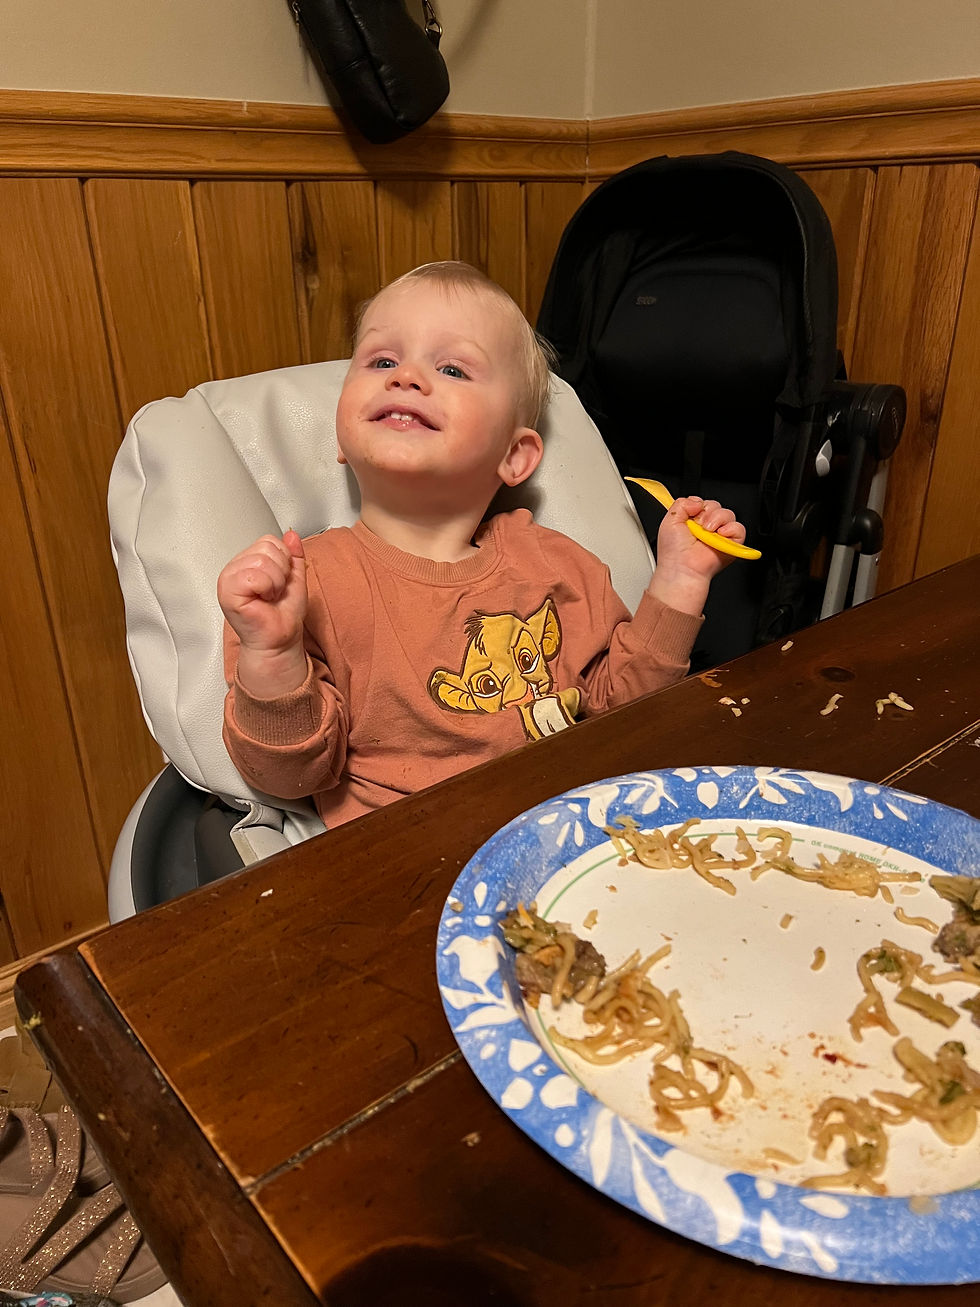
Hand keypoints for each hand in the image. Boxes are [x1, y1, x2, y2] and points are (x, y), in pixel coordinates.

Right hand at [217, 531, 308, 694]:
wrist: (280, 640)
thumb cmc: (283, 615)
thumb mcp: (294, 578)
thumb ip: (293, 555)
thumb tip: (291, 535)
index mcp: (247, 562)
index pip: (269, 541)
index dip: (284, 561)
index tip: (280, 582)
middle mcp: (235, 568)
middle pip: (266, 548)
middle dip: (280, 572)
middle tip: (274, 592)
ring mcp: (228, 578)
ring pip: (262, 561)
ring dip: (275, 583)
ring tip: (269, 597)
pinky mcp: (227, 591)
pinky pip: (254, 575)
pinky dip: (267, 588)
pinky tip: (262, 600)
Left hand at [649, 497, 746, 615]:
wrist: (682, 568)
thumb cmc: (673, 552)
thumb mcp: (670, 520)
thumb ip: (682, 503)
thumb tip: (698, 501)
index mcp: (694, 521)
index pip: (703, 502)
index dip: (698, 505)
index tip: (691, 513)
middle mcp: (708, 527)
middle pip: (716, 506)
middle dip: (707, 511)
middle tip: (699, 524)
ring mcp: (720, 535)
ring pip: (728, 514)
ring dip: (717, 519)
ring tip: (707, 530)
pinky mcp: (732, 544)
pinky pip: (739, 528)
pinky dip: (730, 529)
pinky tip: (719, 534)